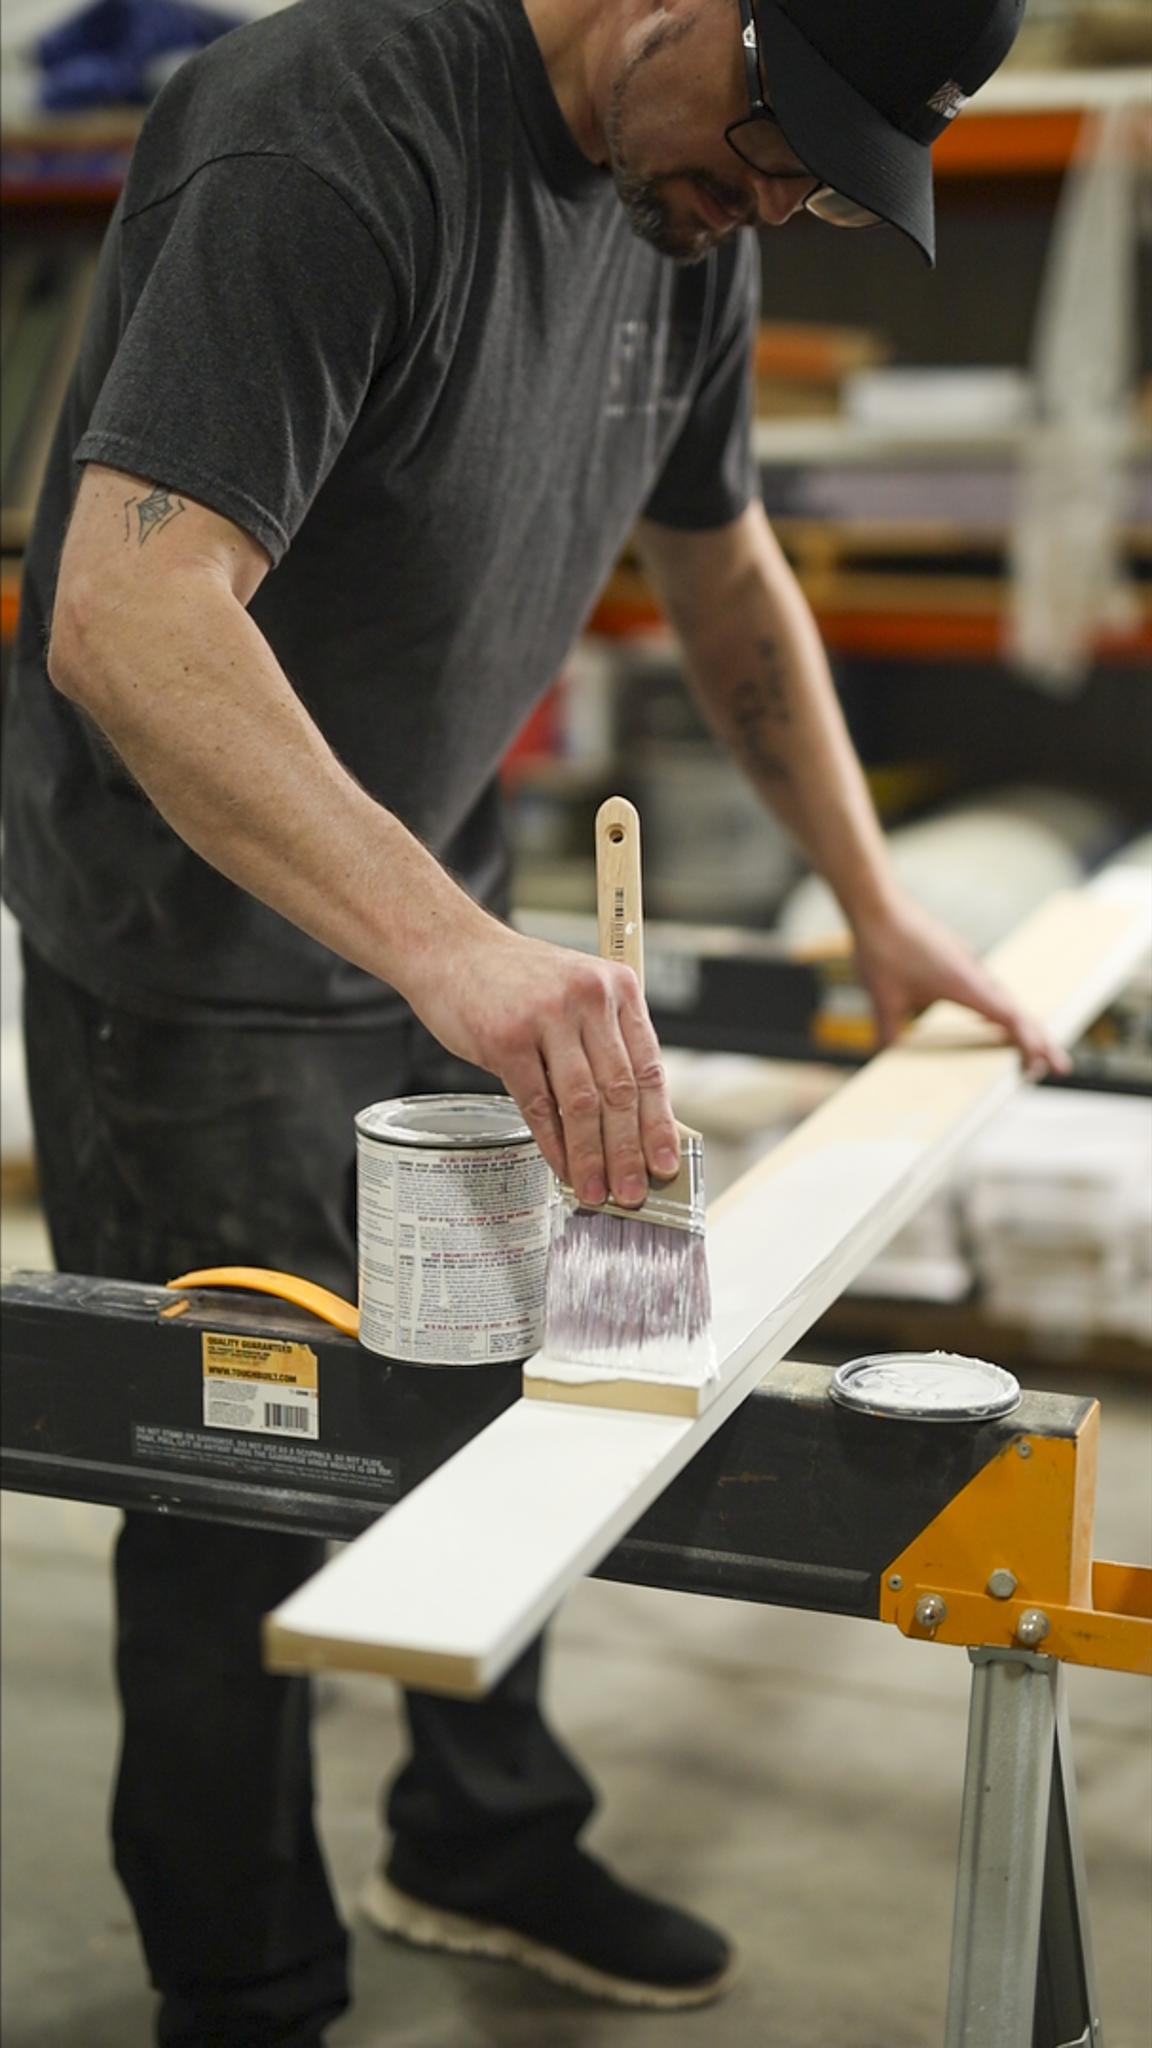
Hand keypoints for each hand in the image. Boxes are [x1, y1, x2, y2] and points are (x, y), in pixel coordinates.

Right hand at [404, 914, 680, 1207]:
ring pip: (582, 1103)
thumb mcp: (574, 994)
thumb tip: (627, 1118)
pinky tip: (561, 1165)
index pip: (649, 1068)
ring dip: (591, 1156)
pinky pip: (538, 1104)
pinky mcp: (507, 1039)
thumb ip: (603, 1043)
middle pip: (619, 1091)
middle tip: (632, 1190)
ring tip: (596, 1188)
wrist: (451, 948)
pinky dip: (552, 1143)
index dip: (658, 1123)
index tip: (664, 1162)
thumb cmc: (512, 977)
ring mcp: (547, 1017)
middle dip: (628, 1151)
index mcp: (616, 988)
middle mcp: (588, 999)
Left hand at [852, 889, 1071, 1075]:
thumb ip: (888, 1030)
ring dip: (1021, 1025)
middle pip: (1017, 1011)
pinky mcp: (958, 957)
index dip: (1028, 1043)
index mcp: (965, 985)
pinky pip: (989, 987)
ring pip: (1004, 998)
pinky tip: (994, 1020)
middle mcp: (974, 973)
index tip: (1040, 1064)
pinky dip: (1001, 1008)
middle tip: (1061, 1067)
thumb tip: (884, 1056)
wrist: (879, 905)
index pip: (1009, 1018)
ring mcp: (968, 963)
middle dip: (1040, 1041)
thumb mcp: (883, 998)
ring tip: (1034, 1050)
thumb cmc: (882, 949)